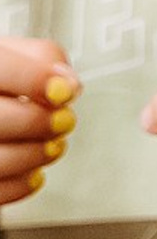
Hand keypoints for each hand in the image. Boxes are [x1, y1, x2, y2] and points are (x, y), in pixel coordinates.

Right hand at [0, 39, 79, 205]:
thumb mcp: (12, 55)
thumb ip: (42, 58)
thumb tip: (67, 82)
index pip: (0, 68)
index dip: (35, 80)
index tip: (64, 91)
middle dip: (41, 123)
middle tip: (63, 120)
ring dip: (37, 154)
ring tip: (52, 145)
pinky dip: (23, 183)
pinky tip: (34, 171)